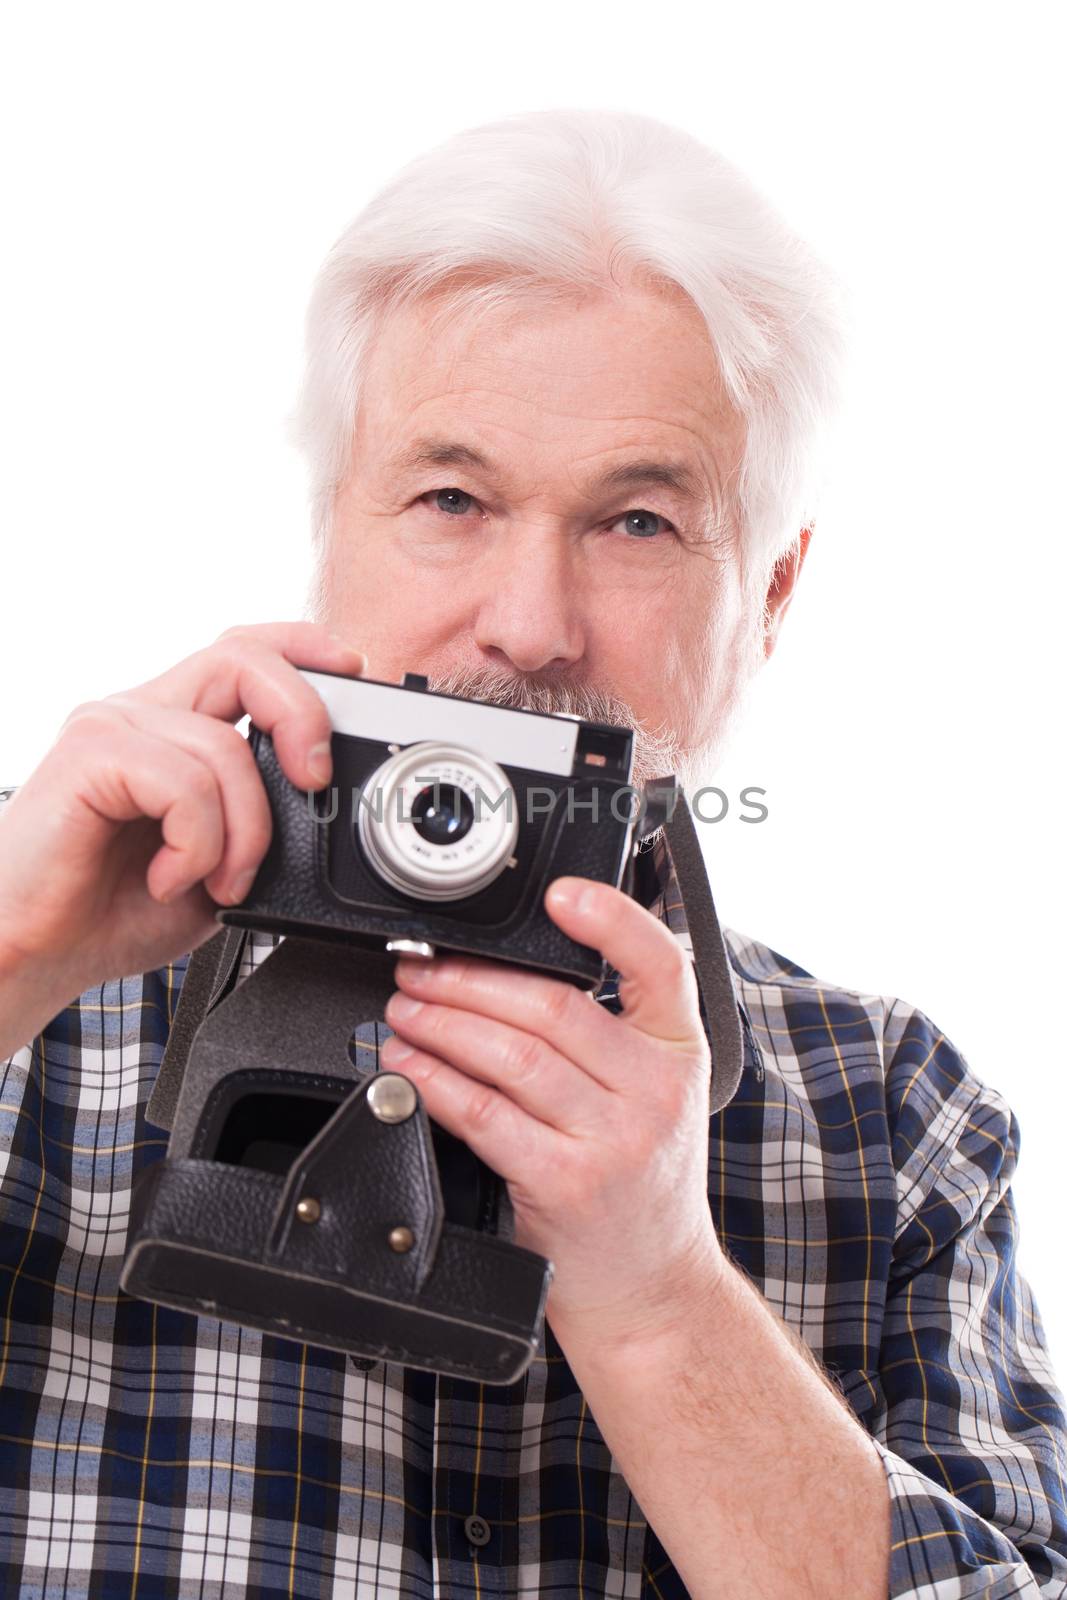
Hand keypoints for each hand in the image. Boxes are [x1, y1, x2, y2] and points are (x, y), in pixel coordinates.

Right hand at [0, 620, 365, 1052]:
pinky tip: (170, 880)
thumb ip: (259, 823)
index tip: (355, 671)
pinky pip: (184, 783)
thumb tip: (317, 803)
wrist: (33, 953)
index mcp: (171, 727)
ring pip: (224, 747)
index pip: (244, 650)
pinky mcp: (88, 754)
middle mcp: (140, 712)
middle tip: (314, 781)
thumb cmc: (110, 912)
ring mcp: (111, 726)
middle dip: (302, 713)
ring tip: (216, 882)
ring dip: (244, 832)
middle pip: (243, 657)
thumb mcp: (217, 864)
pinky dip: (197, 844)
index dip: (304, 648)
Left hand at [381, 875, 724, 1348]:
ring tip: (404, 1009)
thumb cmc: (641, 1183)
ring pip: (512, 1054)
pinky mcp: (565, 1182)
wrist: (652, 1289)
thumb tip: (516, 968)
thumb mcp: (657, 1094)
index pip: (660, 962)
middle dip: (470, 978)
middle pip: (553, 1005)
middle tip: (421, 968)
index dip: (609, 917)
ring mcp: (613, 1140)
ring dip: (442, 1023)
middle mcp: (655, 1091)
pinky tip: (409, 1065)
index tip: (559, 894)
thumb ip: (614, 1031)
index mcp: (678, 1051)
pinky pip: (484, 1113)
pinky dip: (434, 1080)